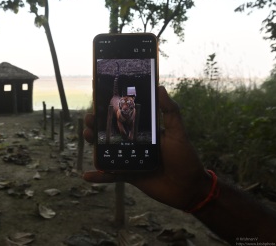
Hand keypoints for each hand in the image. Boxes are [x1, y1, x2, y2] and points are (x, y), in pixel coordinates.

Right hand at [83, 86, 210, 209]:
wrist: (189, 188)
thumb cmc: (186, 158)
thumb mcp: (178, 132)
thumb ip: (170, 111)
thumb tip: (160, 87)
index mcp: (144, 130)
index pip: (125, 116)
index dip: (111, 108)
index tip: (99, 97)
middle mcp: (134, 142)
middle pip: (111, 131)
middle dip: (97, 124)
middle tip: (89, 118)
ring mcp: (130, 158)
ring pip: (107, 150)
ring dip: (94, 143)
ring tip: (86, 135)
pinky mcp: (129, 174)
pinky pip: (111, 174)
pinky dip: (99, 175)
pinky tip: (87, 175)